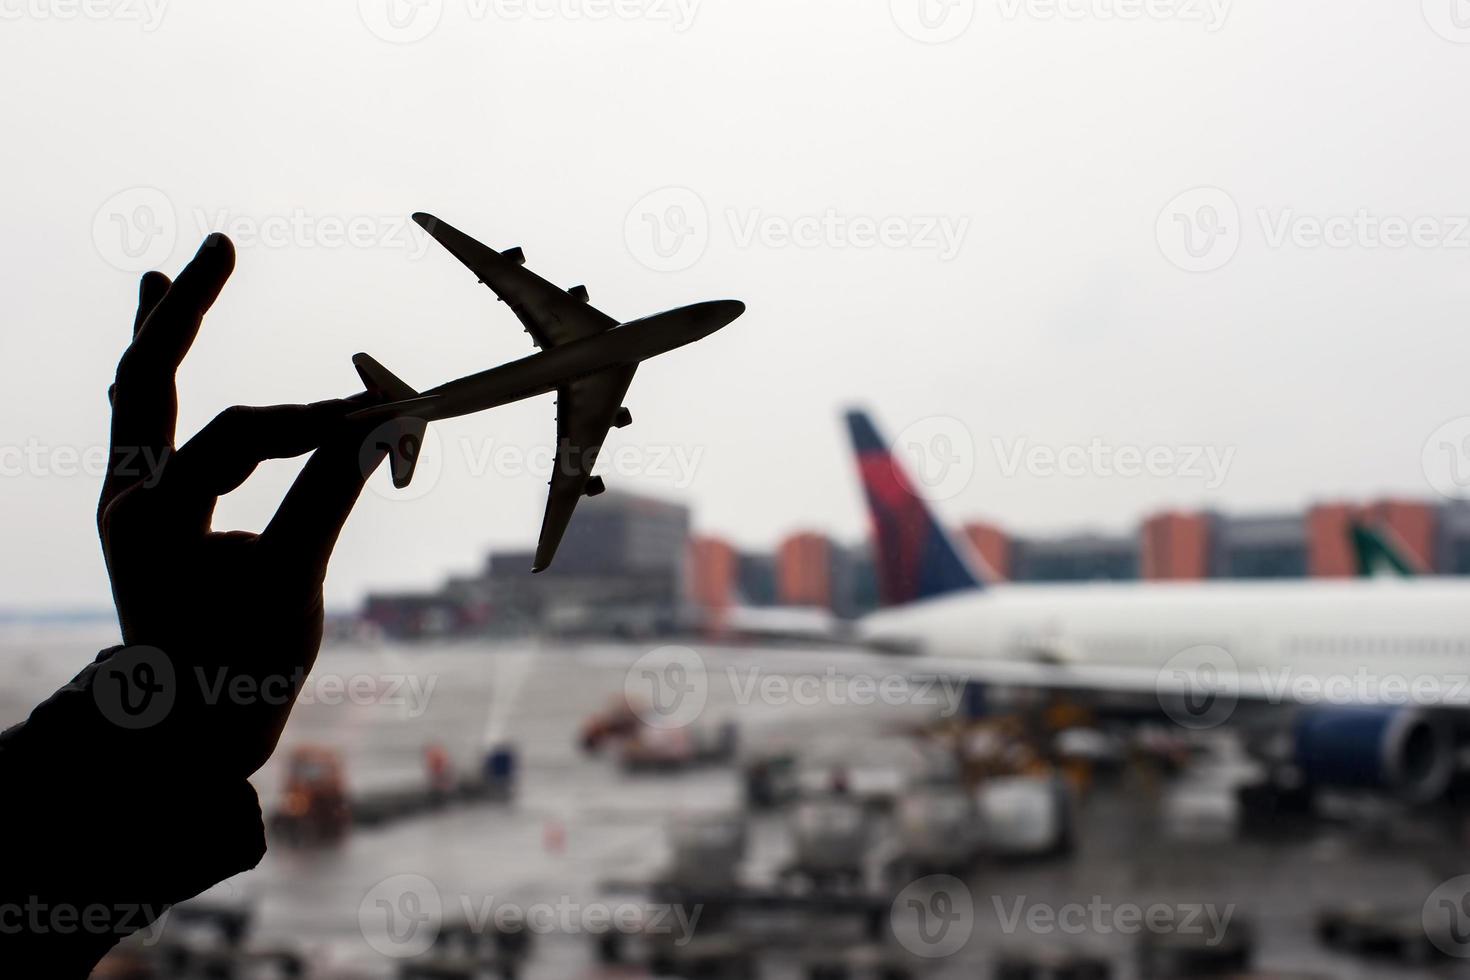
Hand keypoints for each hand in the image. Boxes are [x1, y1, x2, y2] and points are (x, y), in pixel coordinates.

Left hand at [96, 233, 383, 776]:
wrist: (183, 743)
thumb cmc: (233, 678)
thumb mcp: (287, 591)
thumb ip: (328, 498)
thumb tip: (380, 422)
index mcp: (149, 518)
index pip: (243, 434)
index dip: (319, 421)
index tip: (389, 416)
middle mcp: (126, 500)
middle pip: (146, 379)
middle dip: (181, 312)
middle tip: (214, 245)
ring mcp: (131, 507)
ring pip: (139, 400)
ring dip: (159, 339)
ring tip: (163, 275)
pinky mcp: (151, 519)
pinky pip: (152, 433)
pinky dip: (163, 389)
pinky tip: (162, 355)